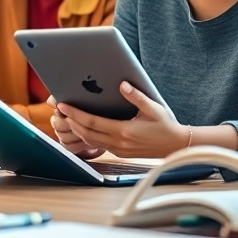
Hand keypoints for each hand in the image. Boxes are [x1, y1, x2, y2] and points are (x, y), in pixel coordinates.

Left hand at [53, 84, 186, 158]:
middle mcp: (119, 143)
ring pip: (91, 141)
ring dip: (78, 130)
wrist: (176, 146)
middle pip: (87, 133)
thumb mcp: (153, 108)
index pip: (92, 122)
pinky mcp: (121, 153)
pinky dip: (88, 136)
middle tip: (60, 110)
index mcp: (124, 131)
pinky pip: (99, 145)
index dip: (75, 114)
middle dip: (72, 121)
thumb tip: (122, 84)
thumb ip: (136, 96)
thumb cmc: (166, 125)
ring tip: (68, 117)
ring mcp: (119, 150)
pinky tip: (84, 128)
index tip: (63, 105)